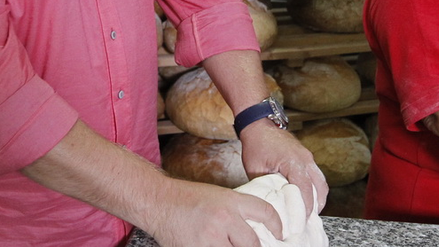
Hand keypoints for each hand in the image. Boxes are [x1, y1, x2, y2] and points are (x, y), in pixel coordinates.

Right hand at [141, 178, 282, 246]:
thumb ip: (236, 212)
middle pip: (253, 242)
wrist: (158, 201)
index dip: (277, 225)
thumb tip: (254, 230)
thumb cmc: (187, 198)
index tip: (280, 234)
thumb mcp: (217, 196)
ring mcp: (211, 237)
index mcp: (231, 201)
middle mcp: (224, 218)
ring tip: (231, 246)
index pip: (265, 212)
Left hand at [239, 120, 328, 215]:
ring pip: (321, 182)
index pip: (305, 190)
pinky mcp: (306, 156)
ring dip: (318, 198)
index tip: (301, 222)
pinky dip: (315, 188)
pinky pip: (316, 175)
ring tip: (309, 213)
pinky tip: (308, 198)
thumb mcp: (256, 169)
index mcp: (293, 162)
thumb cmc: (256, 144)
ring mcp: (307, 157)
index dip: (305, 208)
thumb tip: (272, 204)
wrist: (258, 124)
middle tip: (307, 221)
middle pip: (319, 187)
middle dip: (316, 206)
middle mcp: (305, 159)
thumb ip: (266, 187)